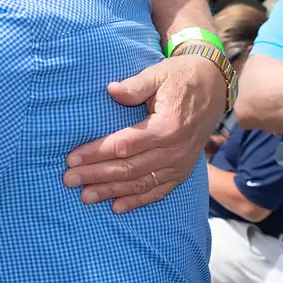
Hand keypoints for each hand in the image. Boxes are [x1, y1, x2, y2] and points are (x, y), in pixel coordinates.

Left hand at [63, 55, 224, 213]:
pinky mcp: (182, 171)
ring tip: (85, 197)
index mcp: (167, 127)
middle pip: (129, 169)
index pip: (124, 145)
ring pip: (140, 184)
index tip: (72, 158)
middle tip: (69, 180)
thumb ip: (135, 85)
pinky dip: (137, 201)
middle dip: (96, 176)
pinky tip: (116, 208)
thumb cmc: (180, 78)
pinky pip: (158, 191)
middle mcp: (174, 150)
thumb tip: (111, 90)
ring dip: (111, 192)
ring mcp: (180, 164)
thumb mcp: (158, 74)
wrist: (214, 88)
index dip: (97, 153)